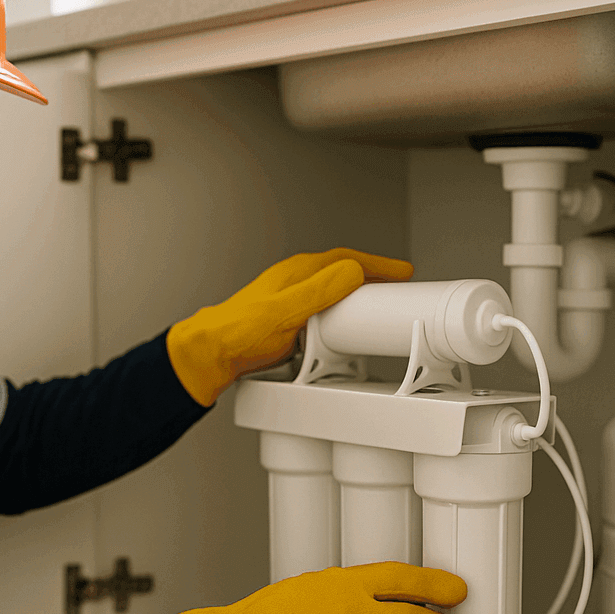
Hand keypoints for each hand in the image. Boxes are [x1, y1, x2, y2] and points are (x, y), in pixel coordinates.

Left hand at [166, 248, 413, 405]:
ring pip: (333, 291)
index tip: (403, 272)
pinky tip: (343, 330)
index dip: (378, 264)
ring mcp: (290, 300)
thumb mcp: (288, 311)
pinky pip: (323, 311)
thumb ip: (321, 291)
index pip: (347, 260)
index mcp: (297, 273)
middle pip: (342, 272)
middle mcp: (294, 282)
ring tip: (377, 305)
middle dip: (372, 277)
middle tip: (396, 286)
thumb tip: (354, 272)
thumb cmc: (239, 332)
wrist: (212, 353)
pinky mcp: (287, 321)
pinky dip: (340, 315)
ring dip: (357, 295)